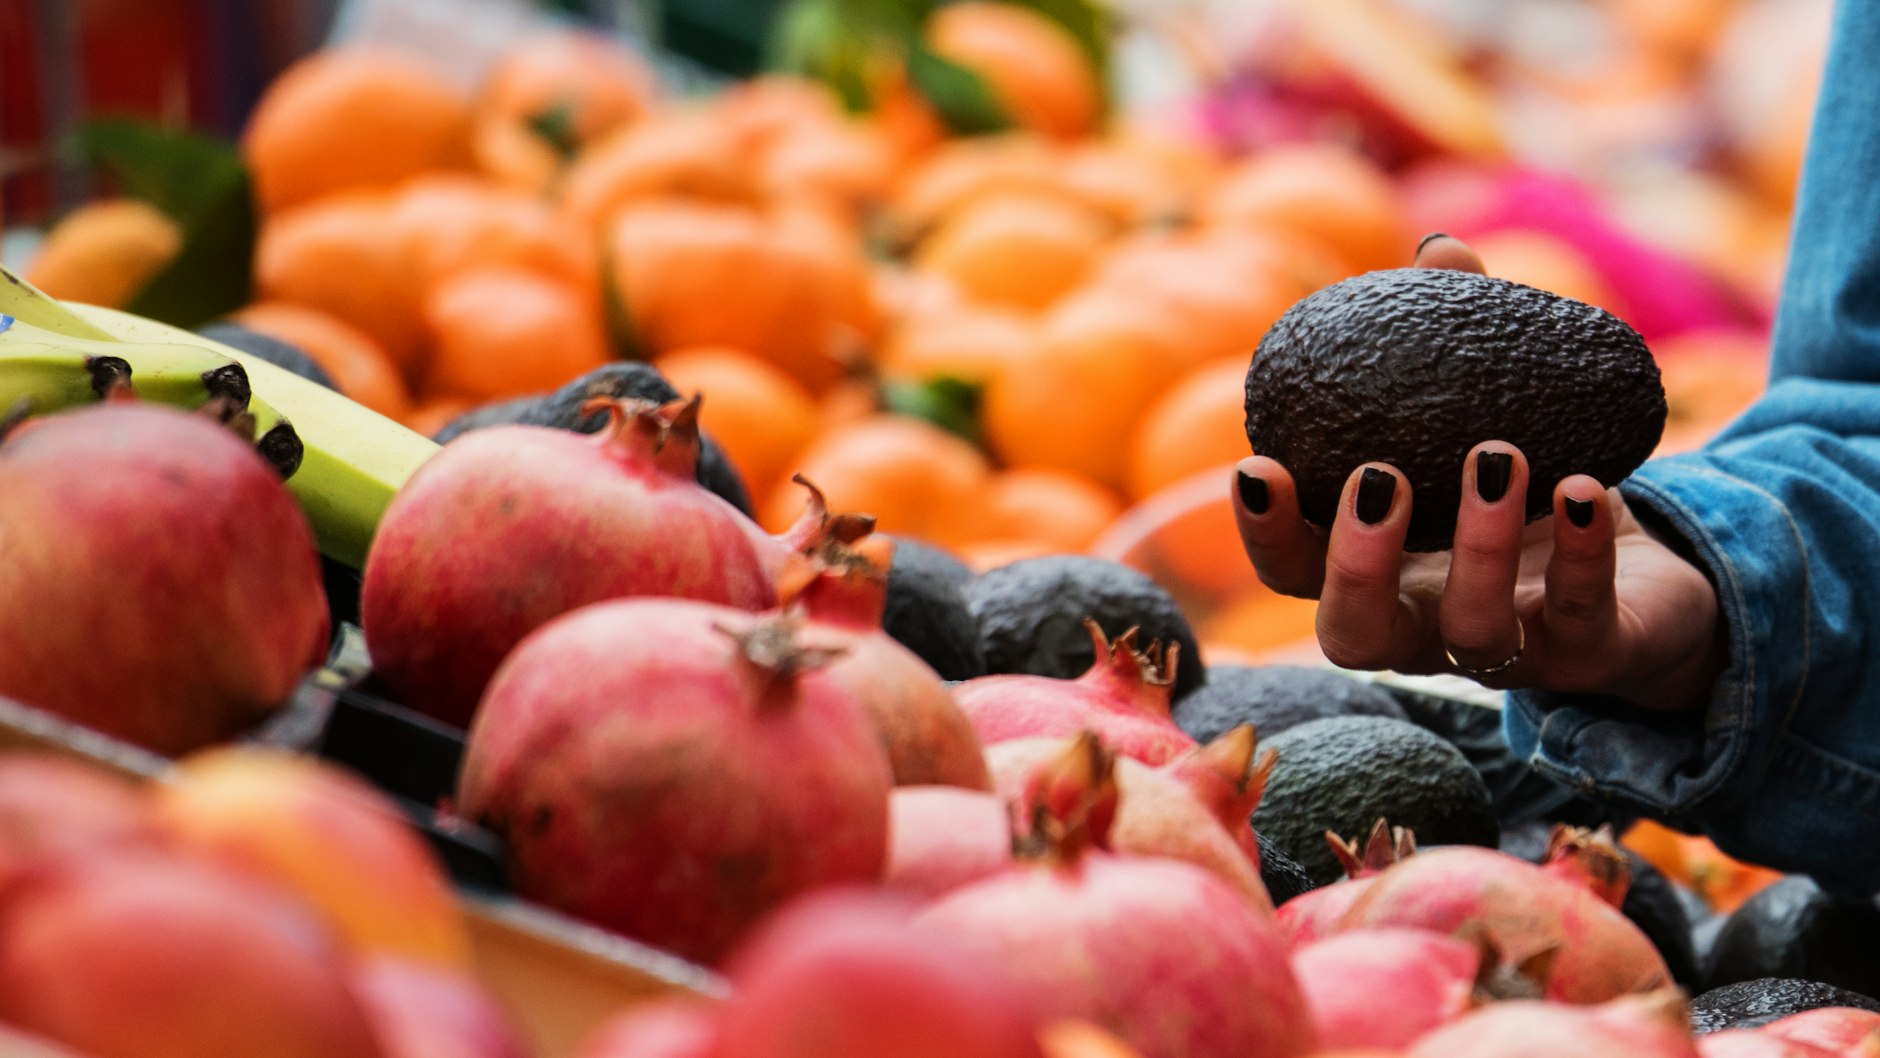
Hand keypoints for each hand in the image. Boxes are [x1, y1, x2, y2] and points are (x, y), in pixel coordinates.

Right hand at [1230, 236, 1724, 711]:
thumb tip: (1437, 251)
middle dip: (1355, 563)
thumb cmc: (1538, 494)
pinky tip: (1583, 490)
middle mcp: (1426, 627)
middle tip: (1380, 476)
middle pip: (1355, 633)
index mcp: (1380, 574)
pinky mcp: (1590, 657)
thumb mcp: (1492, 418)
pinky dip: (1580, 554)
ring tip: (1499, 455)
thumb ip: (1457, 343)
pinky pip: (1580, 620)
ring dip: (1478, 548)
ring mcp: (1508, 650)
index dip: (1266, 534)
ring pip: (1471, 634)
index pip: (1293, 574)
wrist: (1654, 580)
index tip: (1258, 465)